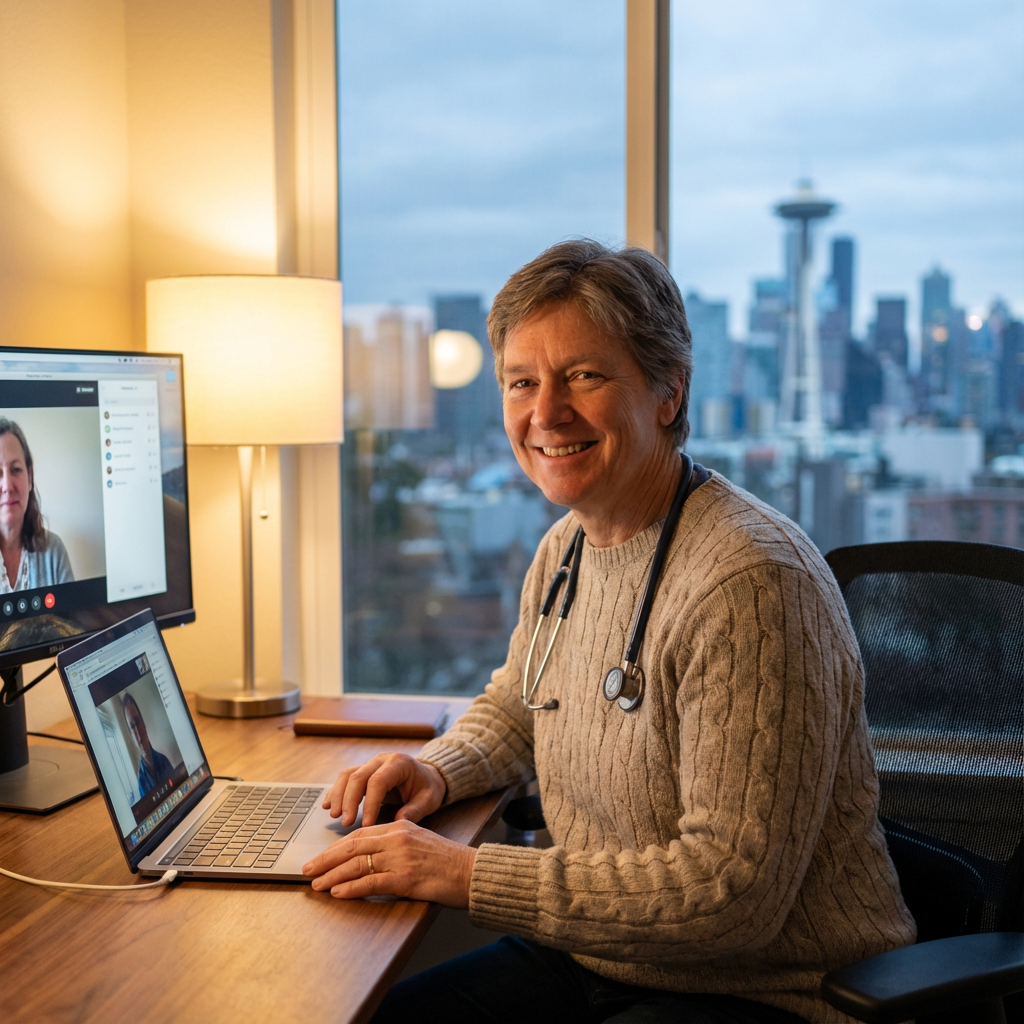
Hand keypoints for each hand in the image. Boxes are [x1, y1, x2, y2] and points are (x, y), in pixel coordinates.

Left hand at [302, 819, 475, 906]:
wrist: (471, 872)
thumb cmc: (446, 861)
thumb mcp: (419, 841)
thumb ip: (394, 843)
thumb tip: (368, 856)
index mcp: (400, 827)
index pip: (360, 835)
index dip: (336, 847)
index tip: (320, 857)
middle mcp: (397, 839)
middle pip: (352, 847)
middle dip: (326, 859)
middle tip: (307, 870)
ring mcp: (401, 858)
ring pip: (357, 865)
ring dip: (332, 875)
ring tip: (316, 884)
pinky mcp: (405, 879)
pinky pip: (370, 883)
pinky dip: (351, 888)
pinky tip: (338, 892)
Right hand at [322, 752, 445, 826]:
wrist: (427, 776)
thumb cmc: (428, 787)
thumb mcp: (429, 799)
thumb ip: (415, 810)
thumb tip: (398, 822)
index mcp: (399, 763)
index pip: (378, 781)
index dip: (369, 803)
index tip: (365, 825)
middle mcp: (382, 760)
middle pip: (358, 776)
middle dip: (349, 800)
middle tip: (346, 822)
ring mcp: (371, 764)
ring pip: (347, 775)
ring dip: (338, 796)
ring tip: (334, 816)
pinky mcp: (364, 771)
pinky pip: (345, 778)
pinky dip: (335, 792)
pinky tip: (327, 806)